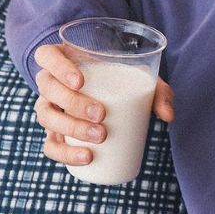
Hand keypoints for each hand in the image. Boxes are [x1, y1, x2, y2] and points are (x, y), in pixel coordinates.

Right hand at [33, 43, 174, 165]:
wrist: (115, 98)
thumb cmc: (124, 82)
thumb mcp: (142, 80)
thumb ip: (158, 93)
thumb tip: (168, 116)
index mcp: (63, 60)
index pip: (46, 56)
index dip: (58, 67)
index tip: (80, 82)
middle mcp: (50, 83)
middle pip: (48, 89)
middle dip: (73, 103)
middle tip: (101, 114)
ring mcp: (50, 108)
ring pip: (47, 117)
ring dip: (71, 128)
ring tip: (100, 137)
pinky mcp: (55, 133)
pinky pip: (50, 145)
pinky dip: (65, 153)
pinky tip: (86, 157)